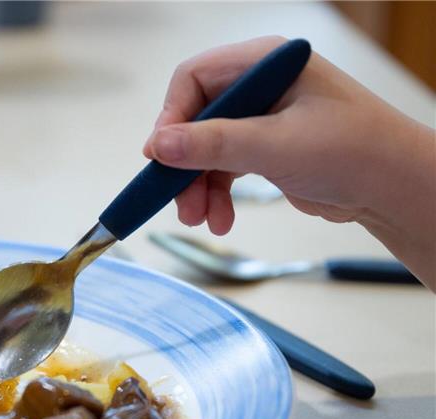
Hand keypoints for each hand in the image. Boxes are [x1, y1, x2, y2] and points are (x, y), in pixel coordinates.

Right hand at [142, 37, 435, 287]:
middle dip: (184, 165)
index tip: (159, 158)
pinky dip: (215, 195)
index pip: (193, 80)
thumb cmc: (354, 152)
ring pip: (205, 150)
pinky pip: (223, 169)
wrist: (394, 188)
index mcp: (264, 64)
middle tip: (178, 201)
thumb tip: (159, 146)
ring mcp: (262, 118)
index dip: (171, 119)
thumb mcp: (274, 146)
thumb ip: (212, 145)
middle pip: (195, 120)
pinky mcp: (265, 149)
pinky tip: (220, 219)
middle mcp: (260, 85)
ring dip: (196, 187)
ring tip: (201, 219)